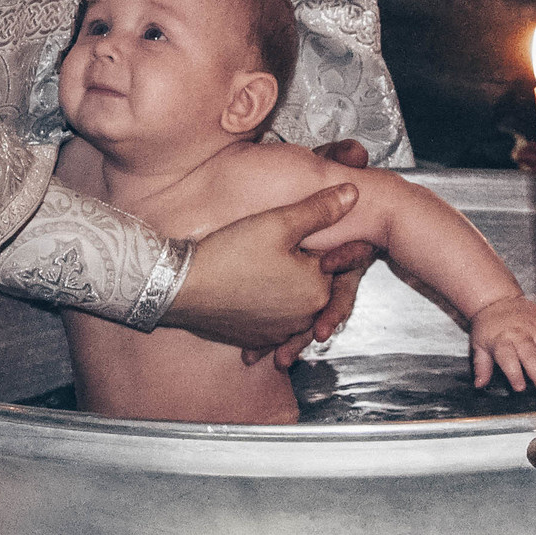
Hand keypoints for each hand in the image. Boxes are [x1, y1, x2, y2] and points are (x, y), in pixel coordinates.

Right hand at [160, 183, 358, 351]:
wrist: (182, 288)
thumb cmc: (231, 253)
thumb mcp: (278, 222)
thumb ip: (319, 209)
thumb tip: (353, 194)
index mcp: (318, 290)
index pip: (336, 263)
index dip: (324, 243)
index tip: (304, 233)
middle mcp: (304, 318)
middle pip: (316, 286)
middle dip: (305, 267)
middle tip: (278, 248)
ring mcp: (280, 333)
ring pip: (294, 306)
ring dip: (286, 291)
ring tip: (263, 268)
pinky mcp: (257, 340)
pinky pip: (272, 324)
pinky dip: (266, 310)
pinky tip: (251, 292)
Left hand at [467, 295, 535, 393]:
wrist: (498, 300)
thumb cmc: (488, 326)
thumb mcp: (479, 345)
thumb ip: (482, 366)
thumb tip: (479, 384)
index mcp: (501, 340)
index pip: (508, 359)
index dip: (514, 374)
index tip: (520, 387)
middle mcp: (519, 333)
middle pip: (531, 356)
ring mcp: (534, 327)